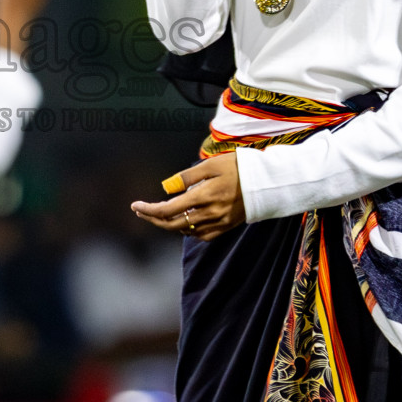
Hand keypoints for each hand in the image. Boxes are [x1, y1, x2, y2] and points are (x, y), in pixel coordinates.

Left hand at [130, 153, 245, 241]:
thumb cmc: (237, 167)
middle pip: (172, 225)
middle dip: (153, 219)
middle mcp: (209, 213)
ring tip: (159, 214)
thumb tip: (167, 188)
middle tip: (141, 211)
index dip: (148, 210)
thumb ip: (186, 176)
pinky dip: (188, 231)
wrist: (266, 182)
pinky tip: (184, 222)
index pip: (168, 210)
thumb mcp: (210, 165)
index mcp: (203, 196)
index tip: (135, 206)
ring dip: (169, 225)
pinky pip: (201, 236)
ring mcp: (218, 223)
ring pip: (186, 232)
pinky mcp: (226, 227)